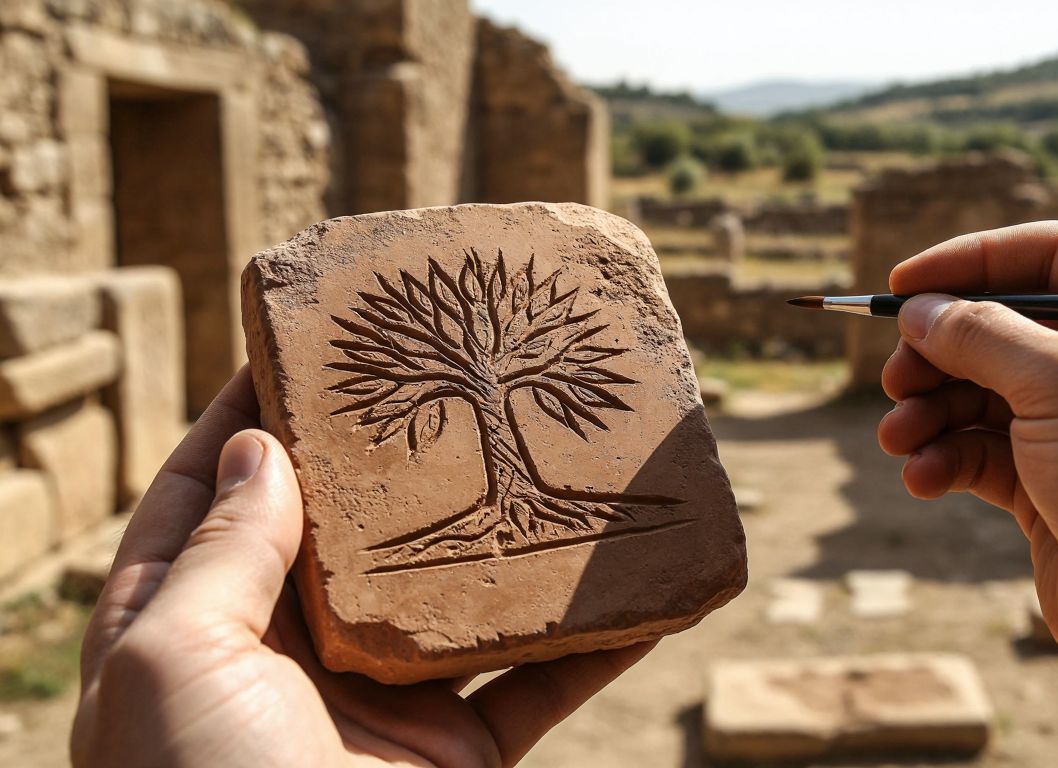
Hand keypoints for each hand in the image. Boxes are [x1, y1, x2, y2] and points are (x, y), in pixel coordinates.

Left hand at [72, 368, 651, 766]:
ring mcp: (375, 705)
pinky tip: (642, 595)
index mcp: (187, 631)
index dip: (246, 414)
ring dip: (509, 539)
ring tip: (555, 457)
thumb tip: (261, 446)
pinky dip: (591, 643)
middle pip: (341, 531)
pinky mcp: (456, 754)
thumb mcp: (173, 662)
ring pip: (453, 598)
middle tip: (447, 372)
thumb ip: (220, 553)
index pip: (206, 494)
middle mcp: (282, 659)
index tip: (301, 341)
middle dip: (392, 455)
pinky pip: (536, 684)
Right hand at [876, 222, 1057, 667]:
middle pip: (1006, 329)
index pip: (1053, 258)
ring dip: (931, 410)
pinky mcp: (1054, 486)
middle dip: (941, 352)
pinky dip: (946, 457)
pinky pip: (984, 453)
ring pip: (985, 394)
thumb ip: (984, 334)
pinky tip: (923, 476)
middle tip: (896, 376)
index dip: (974, 263)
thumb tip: (918, 309)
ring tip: (899, 436)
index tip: (904, 284)